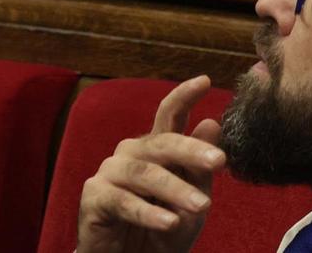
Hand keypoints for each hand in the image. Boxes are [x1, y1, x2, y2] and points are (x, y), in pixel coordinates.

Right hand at [77, 75, 227, 252]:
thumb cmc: (161, 231)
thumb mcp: (191, 204)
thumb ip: (199, 169)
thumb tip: (212, 123)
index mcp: (154, 150)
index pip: (168, 116)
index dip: (183, 96)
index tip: (205, 81)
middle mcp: (130, 154)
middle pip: (159, 143)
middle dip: (189, 150)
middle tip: (217, 162)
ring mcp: (109, 174)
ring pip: (143, 173)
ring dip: (174, 190)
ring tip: (201, 206)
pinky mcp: (94, 197)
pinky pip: (123, 201)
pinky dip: (148, 213)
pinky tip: (168, 222)